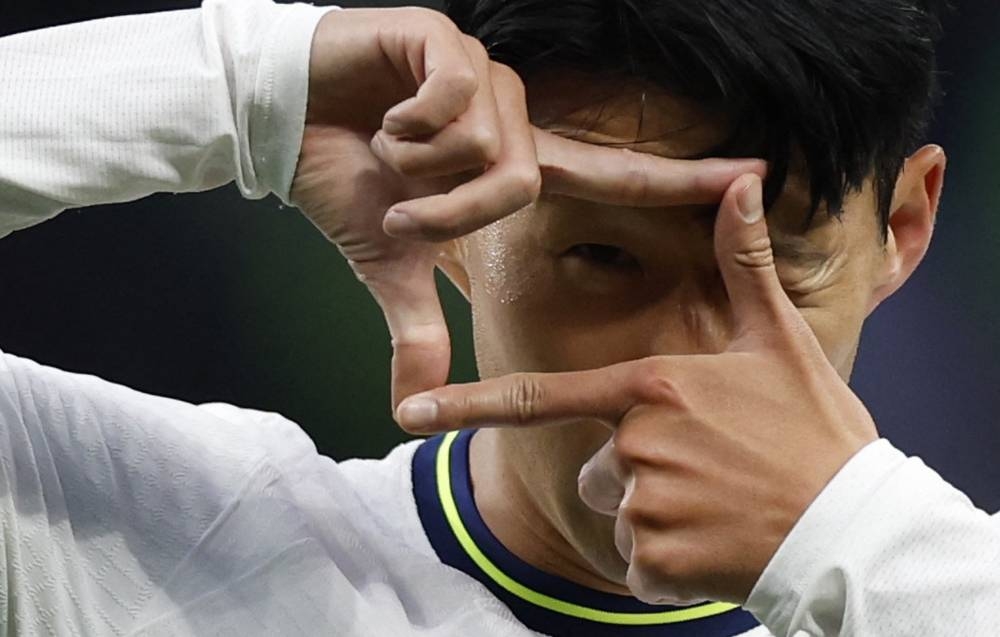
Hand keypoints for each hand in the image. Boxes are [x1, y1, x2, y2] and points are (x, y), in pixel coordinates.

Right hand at [289, 7, 765, 405]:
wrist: (283, 124)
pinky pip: (454, 96)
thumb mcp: (392, 263)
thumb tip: (412, 407)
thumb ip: (418, 326)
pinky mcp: (444, 41)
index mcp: (512, 162)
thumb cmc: (345, 183)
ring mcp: (481, 75)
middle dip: (452, 212)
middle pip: (524, 181)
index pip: (612, 173)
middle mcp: (511, 115)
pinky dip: (410, 124)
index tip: (753, 176)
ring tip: (387, 151)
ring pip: (487, 143)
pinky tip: (383, 114)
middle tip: (403, 206)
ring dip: (423, 168)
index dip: (680, 178)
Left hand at [393, 173, 878, 603]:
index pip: (539, 397)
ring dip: (659, 519)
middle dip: (638, 473)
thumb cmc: (814, 431)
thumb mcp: (778, 342)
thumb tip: (743, 182)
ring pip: (619, 513)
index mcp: (651, 388)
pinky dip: (669, 565)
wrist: (854, 528)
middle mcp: (636, 443)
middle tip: (709, 473)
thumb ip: (744, 265)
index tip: (412, 412)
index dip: (468, 404)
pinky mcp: (656, 563)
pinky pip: (638, 565)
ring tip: (720, 507)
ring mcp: (644, 505)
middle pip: (598, 465)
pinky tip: (717, 545)